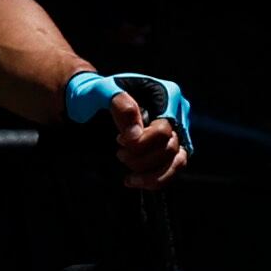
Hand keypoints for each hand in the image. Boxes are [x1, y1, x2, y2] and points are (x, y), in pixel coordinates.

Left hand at [63, 69, 191, 190]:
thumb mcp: (101, 90)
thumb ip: (120, 105)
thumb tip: (136, 135)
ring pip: (176, 162)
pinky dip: (155, 180)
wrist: (93, 100)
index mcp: (166, 93)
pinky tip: (133, 180)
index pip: (163, 128)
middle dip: (141, 157)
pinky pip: (173, 169)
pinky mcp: (173, 148)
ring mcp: (178, 131)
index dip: (143, 142)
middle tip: (119, 153)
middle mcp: (178, 112)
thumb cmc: (97, 92)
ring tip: (127, 171)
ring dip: (150, 173)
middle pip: (170, 147)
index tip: (119, 141)